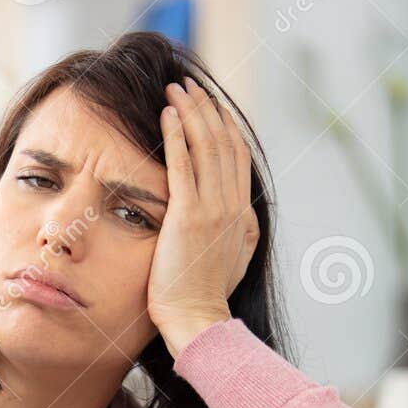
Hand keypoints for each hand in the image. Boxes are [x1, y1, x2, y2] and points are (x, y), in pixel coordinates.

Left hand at [147, 76, 260, 358]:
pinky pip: (182, 165)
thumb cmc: (205, 301)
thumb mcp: (233, 261)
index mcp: (242, 214)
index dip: (223, 125)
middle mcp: (232, 206)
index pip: (236, 156)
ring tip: (175, 88)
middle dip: (205, 108)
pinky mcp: (188, 217)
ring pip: (205, 146)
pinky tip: (165, 114)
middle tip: (187, 84)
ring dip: (190, 112)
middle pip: (223, 142)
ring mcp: (212, 210)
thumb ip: (238, 234)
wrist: (199, 323)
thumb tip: (242, 220)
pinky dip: (174, 136)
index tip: (209, 104)